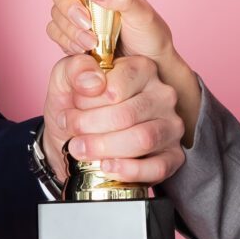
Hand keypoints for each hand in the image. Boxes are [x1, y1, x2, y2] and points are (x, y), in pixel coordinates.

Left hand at [39, 53, 186, 186]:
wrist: (75, 141)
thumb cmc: (76, 107)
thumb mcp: (65, 79)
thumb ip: (75, 70)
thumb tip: (94, 82)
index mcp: (142, 68)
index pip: (115, 87)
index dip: (86, 103)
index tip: (70, 110)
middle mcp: (163, 94)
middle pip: (127, 115)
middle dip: (90, 127)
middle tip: (71, 132)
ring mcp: (172, 125)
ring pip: (143, 139)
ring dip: (105, 148)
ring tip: (81, 150)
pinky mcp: (174, 156)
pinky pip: (158, 167)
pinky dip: (129, 170)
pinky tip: (107, 166)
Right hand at [43, 0, 199, 158]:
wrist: (150, 67)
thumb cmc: (151, 35)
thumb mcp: (143, 14)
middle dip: (67, 4)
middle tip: (86, 23)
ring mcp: (75, 10)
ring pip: (54, 10)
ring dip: (68, 27)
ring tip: (91, 42)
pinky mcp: (69, 32)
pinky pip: (54, 31)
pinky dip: (65, 40)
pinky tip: (83, 49)